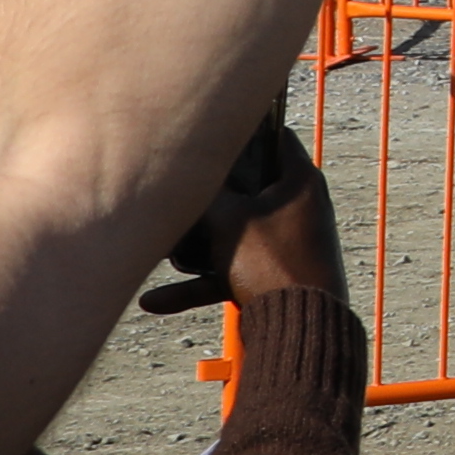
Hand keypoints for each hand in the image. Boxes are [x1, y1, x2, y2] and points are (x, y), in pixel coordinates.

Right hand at [139, 138, 345, 317]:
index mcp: (299, 181)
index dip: (242, 130)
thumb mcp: (227, 218)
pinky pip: (230, 272)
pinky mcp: (273, 275)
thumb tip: (185, 171)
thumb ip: (204, 192)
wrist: (298, 326)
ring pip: (232, 234)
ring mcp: (286, 243)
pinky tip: (155, 301)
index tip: (210, 128)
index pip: (273, 137)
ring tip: (164, 251)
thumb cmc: (270, 262)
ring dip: (197, 247)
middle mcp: (297, 207)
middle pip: (244, 189)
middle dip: (206, 199)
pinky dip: (199, 284)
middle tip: (174, 192)